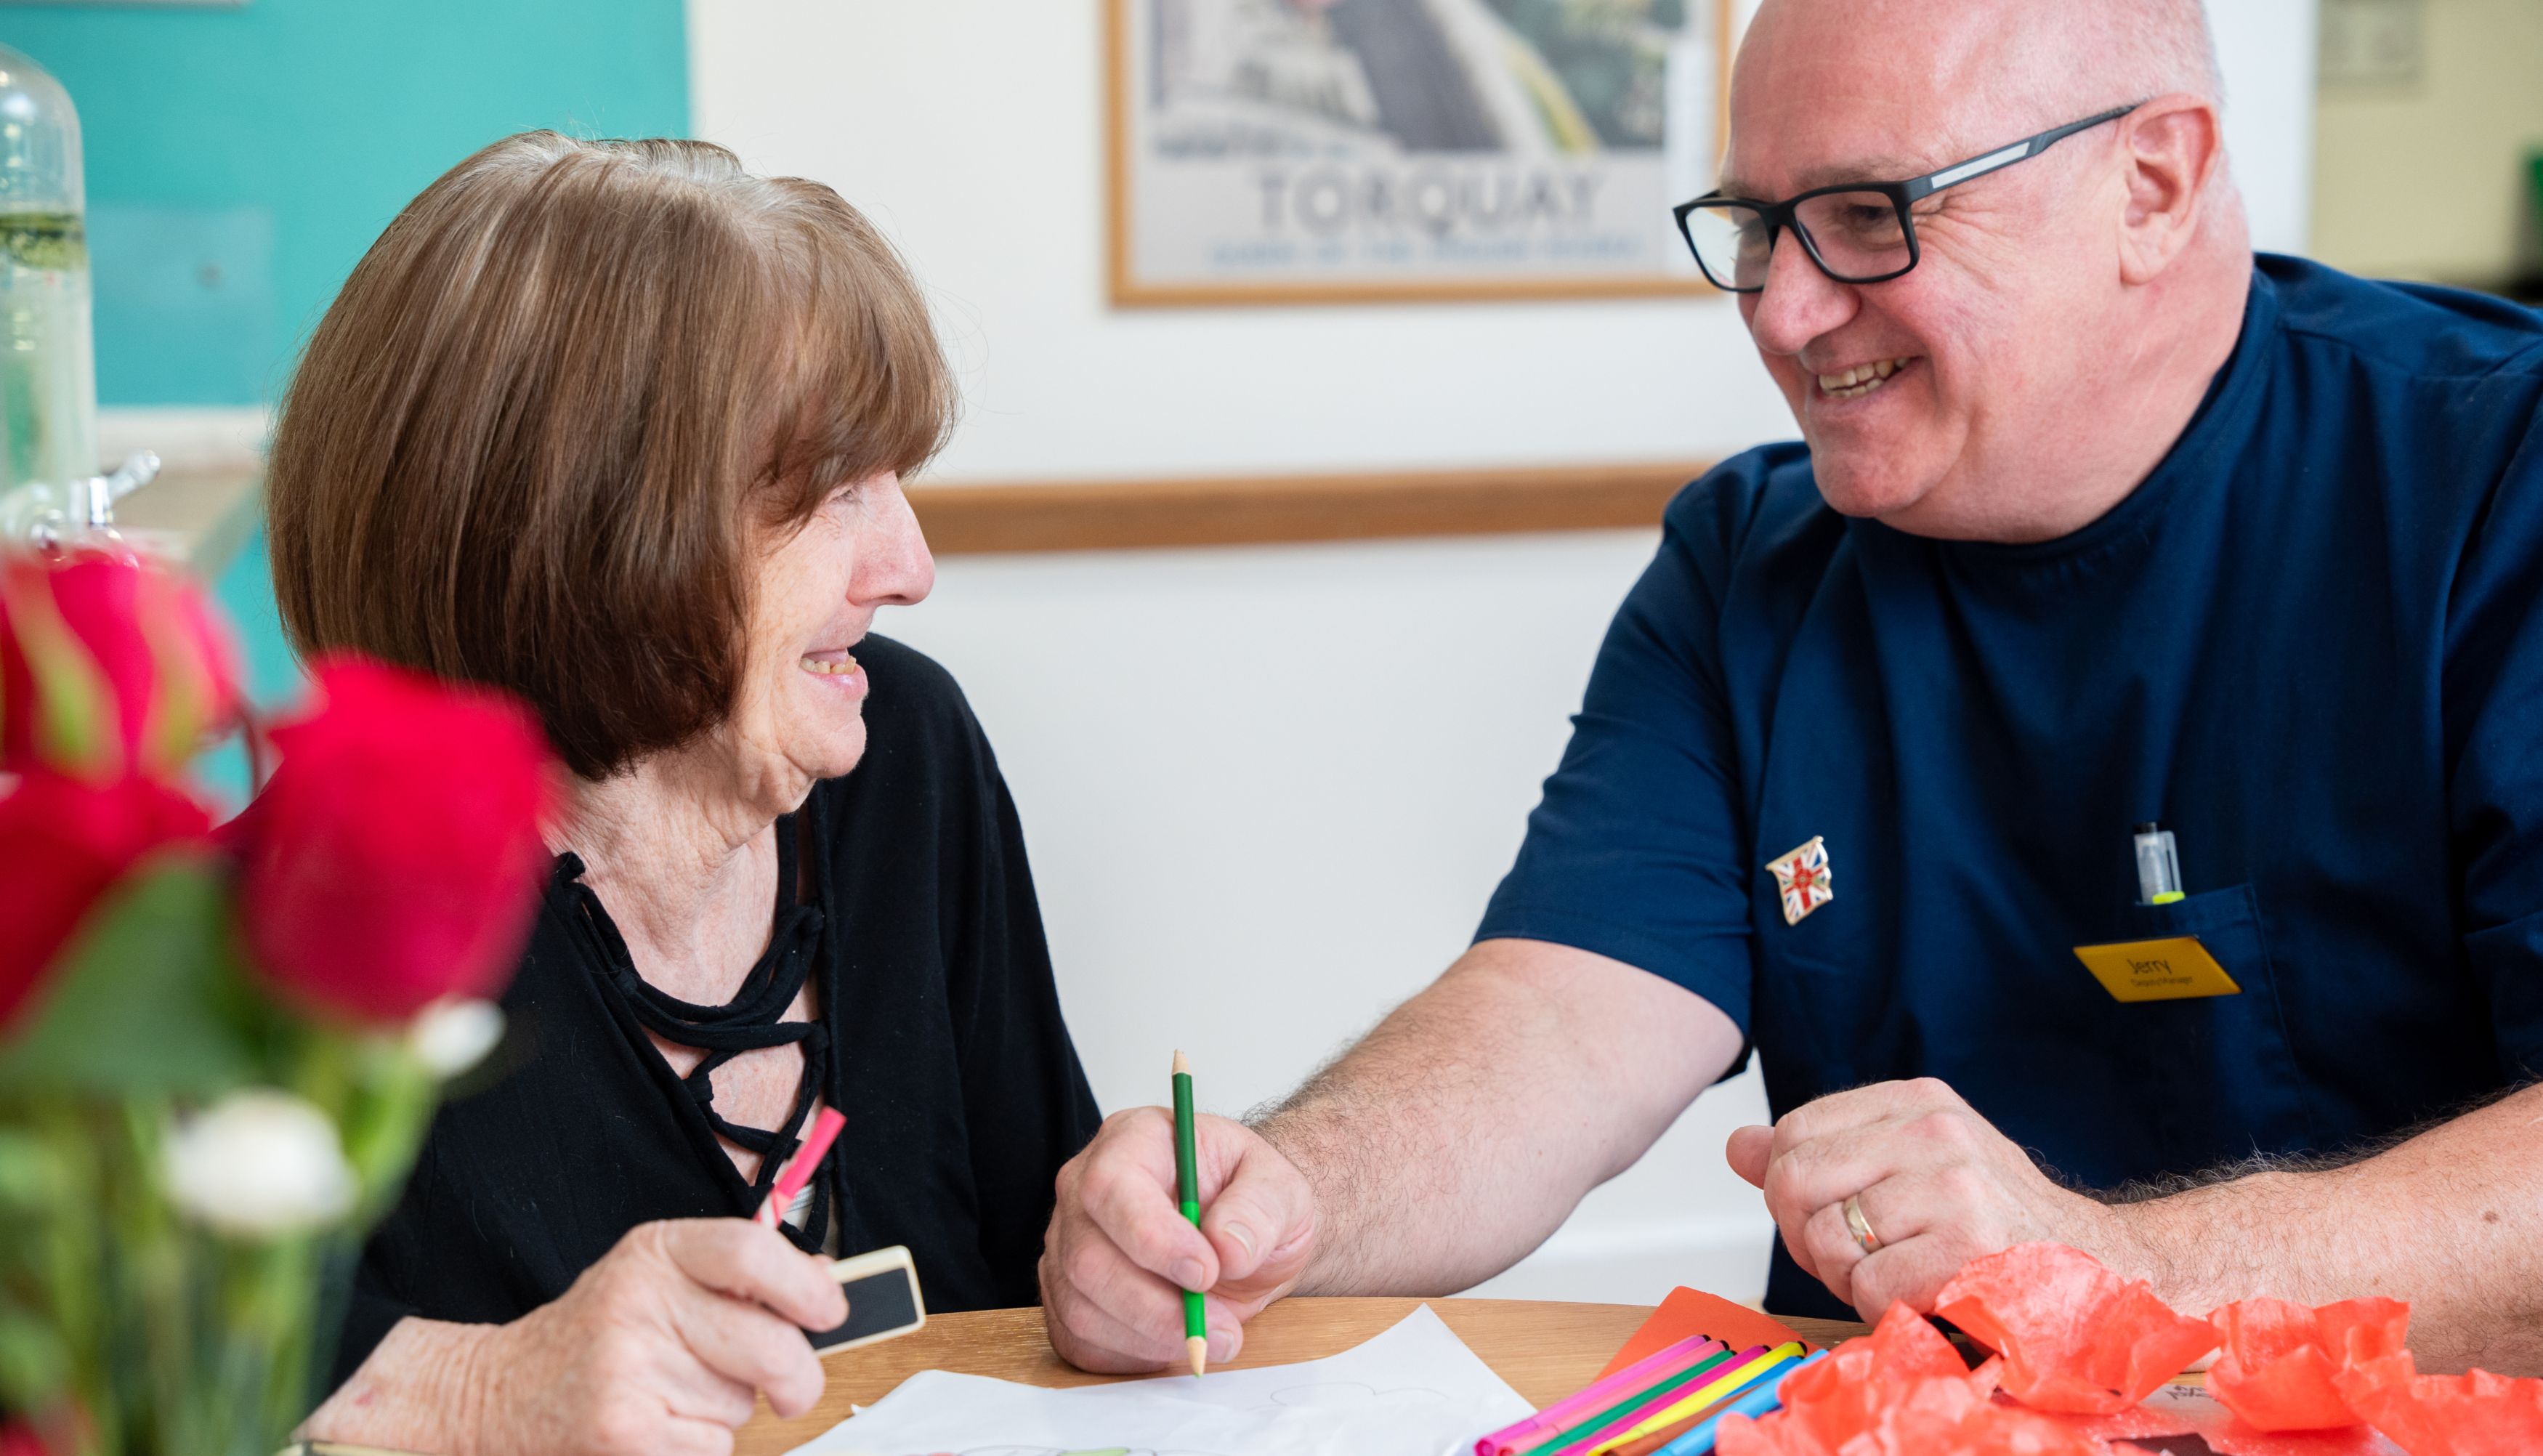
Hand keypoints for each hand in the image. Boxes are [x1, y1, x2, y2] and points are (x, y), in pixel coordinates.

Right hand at [308, 1218, 847, 1455]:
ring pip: (741, 1405)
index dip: (805, 1286)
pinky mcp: (624, 1432)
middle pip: (770, 1345)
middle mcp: (638, 1302)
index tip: (829, 1313)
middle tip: (792, 1390)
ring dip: (726, 1412)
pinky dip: (699, 1448)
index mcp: (655, 1252)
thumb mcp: (656, 1278)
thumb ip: (736, 1277)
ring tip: (670, 1396)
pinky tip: (656, 1428)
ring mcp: (628, 1369)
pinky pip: (712, 1448)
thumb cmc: (594, 1337)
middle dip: (797, 1378)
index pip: (751, 1252)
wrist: (496, 1394)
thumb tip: (823, 1283)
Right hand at [1041, 1107, 1318, 1373]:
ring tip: (1211, 1337)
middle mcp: (1084, 1189)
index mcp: (1132, 1140)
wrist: (1240, 1236)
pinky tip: (1173, 1341)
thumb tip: (1227, 1247)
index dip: (1152, 1238)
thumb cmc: (1250, 1200)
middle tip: (1221, 1330)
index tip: (1206, 1272)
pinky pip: (1081, 1341)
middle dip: (1157, 1307)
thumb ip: (1260, 1208)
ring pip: (1082, 1308)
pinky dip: (1132, 1354)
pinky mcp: (1067, 1297)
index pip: (1111, 1186)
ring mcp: (1068, 1244)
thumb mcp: (1281, 1188)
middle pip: (1087, 1258)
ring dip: (1151, 1337)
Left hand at [1725, 1078, 2141, 1317]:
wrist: (2097, 1270)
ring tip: (1899, 1274)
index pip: (1793, 1133)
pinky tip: (1925, 1295)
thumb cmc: (1993, 1224)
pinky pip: (1865, 1286)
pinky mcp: (1966, 1249)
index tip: (1830, 1214)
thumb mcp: (1909, 1166)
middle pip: (1794, 1181)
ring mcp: (1955, 1188)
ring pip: (1828, 1239)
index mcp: (1917, 1102)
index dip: (1791, 1189)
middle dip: (1806, 1235)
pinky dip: (1881, 1307)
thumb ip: (1822, 1154)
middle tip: (1852, 1257)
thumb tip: (1737, 1145)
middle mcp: (1937, 1132)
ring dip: (1848, 1278)